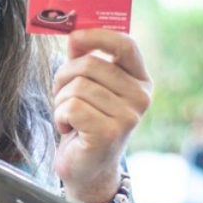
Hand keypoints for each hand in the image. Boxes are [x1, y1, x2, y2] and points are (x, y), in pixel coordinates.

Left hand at [53, 28, 151, 202]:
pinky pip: (72, 107)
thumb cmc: (86, 123)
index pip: (125, 44)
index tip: (74, 37)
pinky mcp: (109, 133)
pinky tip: (69, 129)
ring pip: (78, 87)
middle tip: (61, 93)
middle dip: (65, 76)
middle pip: (92, 64)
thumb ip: (86, 60)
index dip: (97, 35)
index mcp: (140, 81)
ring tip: (68, 116)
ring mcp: (128, 117)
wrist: (87, 168)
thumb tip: (75, 33)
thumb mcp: (89, 87)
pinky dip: (60, 116)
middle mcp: (141, 98)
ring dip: (61, 100)